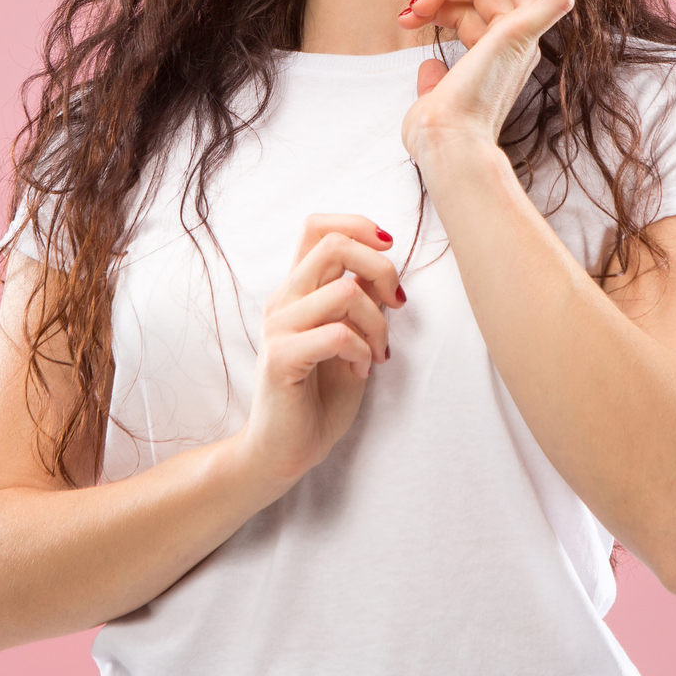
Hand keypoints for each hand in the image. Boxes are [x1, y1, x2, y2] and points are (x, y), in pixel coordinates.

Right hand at [238, 215, 406, 483]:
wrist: (284, 450)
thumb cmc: (319, 396)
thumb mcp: (351, 338)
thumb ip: (359, 302)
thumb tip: (380, 271)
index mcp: (298, 289)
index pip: (318, 226)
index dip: (358, 225)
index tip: (389, 253)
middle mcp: (283, 299)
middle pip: (333, 244)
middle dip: (381, 268)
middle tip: (397, 303)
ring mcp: (279, 327)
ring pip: (345, 291)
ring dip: (377, 321)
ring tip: (378, 351)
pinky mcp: (281, 358)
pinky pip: (338, 334)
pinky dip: (363, 349)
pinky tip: (361, 367)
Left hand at [397, 0, 575, 162]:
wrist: (447, 143)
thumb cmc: (437, 134)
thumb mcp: (431, 99)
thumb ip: (434, 81)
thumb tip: (430, 65)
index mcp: (496, 59)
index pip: (476, 8)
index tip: (408, 16)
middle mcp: (516, 47)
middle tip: (414, 7)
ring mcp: (523, 39)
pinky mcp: (524, 33)